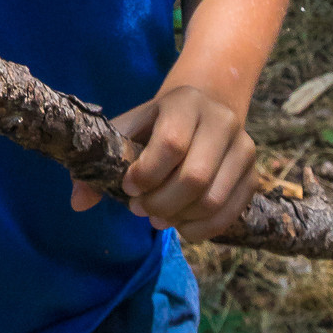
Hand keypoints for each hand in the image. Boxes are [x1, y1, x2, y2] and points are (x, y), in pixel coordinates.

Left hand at [69, 85, 255, 239]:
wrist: (205, 107)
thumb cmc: (158, 123)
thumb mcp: (130, 129)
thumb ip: (102, 159)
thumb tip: (78, 202)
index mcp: (185, 103)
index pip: (170, 144)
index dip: (146, 174)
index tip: (128, 186)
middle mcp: (221, 121)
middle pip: (194, 177)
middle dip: (160, 202)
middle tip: (139, 210)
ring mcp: (243, 149)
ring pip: (212, 199)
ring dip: (179, 218)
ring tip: (158, 218)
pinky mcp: (254, 176)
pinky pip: (229, 214)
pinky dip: (201, 230)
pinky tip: (181, 226)